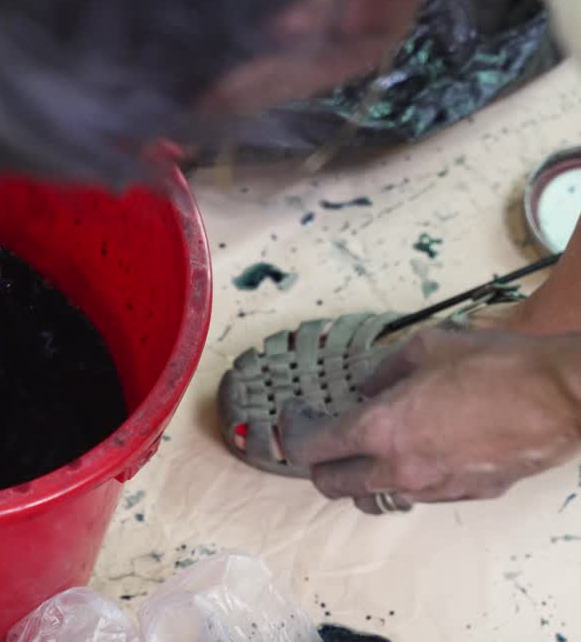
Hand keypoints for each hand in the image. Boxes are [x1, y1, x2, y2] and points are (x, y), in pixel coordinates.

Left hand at [281, 327, 580, 513]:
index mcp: (381, 429)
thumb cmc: (496, 365)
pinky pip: (416, 495)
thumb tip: (368, 386)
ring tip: (364, 449)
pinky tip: (414, 451)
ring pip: (373, 497)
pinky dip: (402, 478)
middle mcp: (400, 468)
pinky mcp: (465, 494)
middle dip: (316, 463)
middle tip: (320, 437)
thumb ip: (384, 371)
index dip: (291, 433)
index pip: (311, 448)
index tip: (292, 416)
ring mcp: (433, 487)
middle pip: (332, 485)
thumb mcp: (426, 347)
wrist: (563, 397)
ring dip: (358, 477)